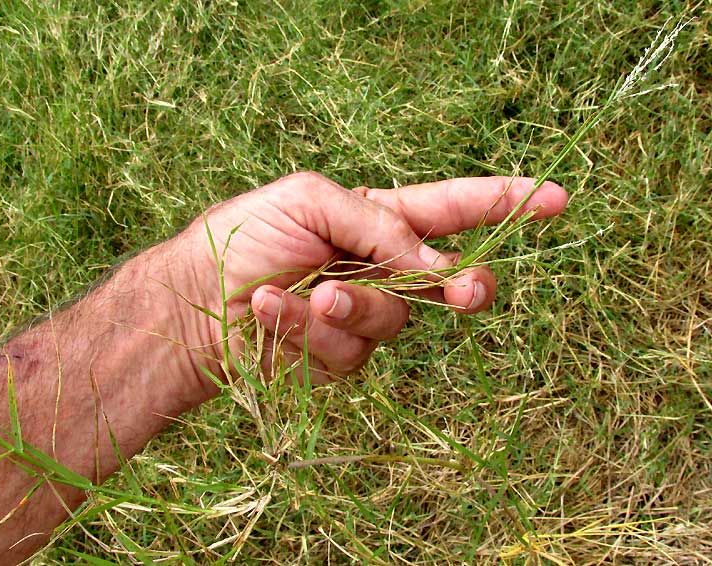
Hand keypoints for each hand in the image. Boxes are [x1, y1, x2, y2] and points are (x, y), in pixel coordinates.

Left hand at [176, 172, 566, 385]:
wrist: (191, 299)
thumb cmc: (243, 235)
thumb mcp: (309, 201)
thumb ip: (378, 225)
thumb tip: (438, 267)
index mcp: (375, 222)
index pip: (450, 212)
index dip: (503, 205)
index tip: (555, 199)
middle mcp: (377, 271)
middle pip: (447, 283)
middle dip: (463, 287)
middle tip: (464, 290)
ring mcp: (359, 319)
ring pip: (392, 322)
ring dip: (349, 305)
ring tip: (306, 291)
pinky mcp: (335, 359)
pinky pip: (344, 351)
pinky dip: (304, 328)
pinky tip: (267, 309)